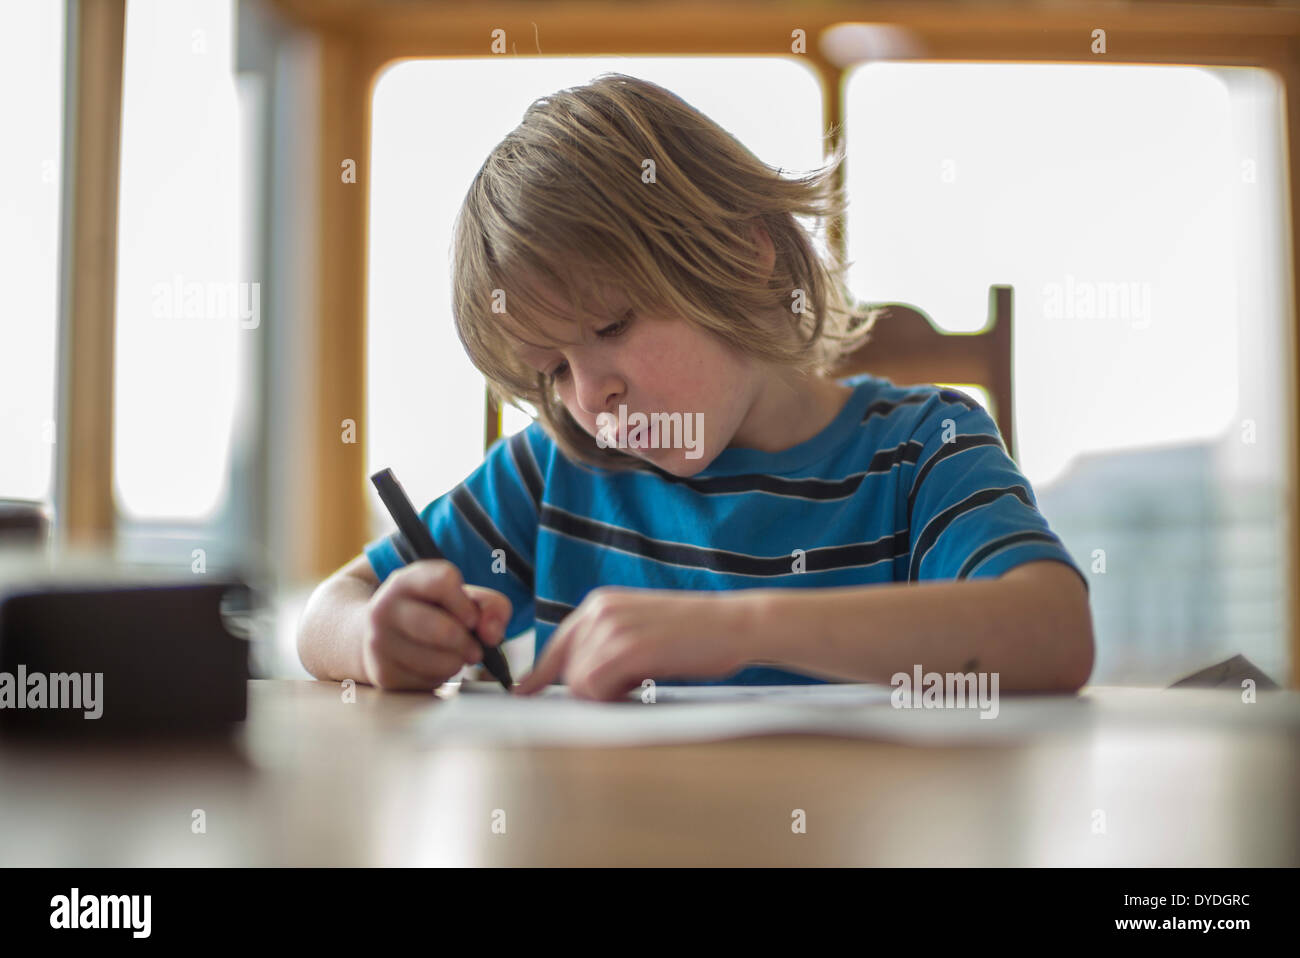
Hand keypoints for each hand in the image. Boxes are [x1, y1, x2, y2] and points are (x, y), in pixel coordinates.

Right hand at [360, 559, 510, 690]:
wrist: (374, 635)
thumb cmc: (429, 613)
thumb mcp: (458, 597)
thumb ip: (490, 606)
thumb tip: (492, 635)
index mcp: (407, 580)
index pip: (444, 580)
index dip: (467, 604)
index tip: (471, 619)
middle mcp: (385, 607)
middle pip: (444, 630)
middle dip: (468, 643)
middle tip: (473, 648)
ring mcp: (379, 642)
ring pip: (439, 661)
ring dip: (457, 663)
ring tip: (452, 655)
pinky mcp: (383, 673)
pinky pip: (428, 681)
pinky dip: (440, 677)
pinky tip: (432, 666)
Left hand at [512, 587, 749, 700]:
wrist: (736, 624)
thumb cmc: (696, 635)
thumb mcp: (640, 630)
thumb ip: (606, 645)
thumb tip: (574, 680)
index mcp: (600, 604)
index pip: (557, 645)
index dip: (540, 674)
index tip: (524, 693)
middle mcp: (599, 610)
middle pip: (565, 670)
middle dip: (591, 690)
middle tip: (632, 685)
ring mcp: (611, 628)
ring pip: (578, 683)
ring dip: (606, 694)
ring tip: (642, 679)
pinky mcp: (627, 647)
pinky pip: (594, 687)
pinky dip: (611, 697)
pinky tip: (639, 687)